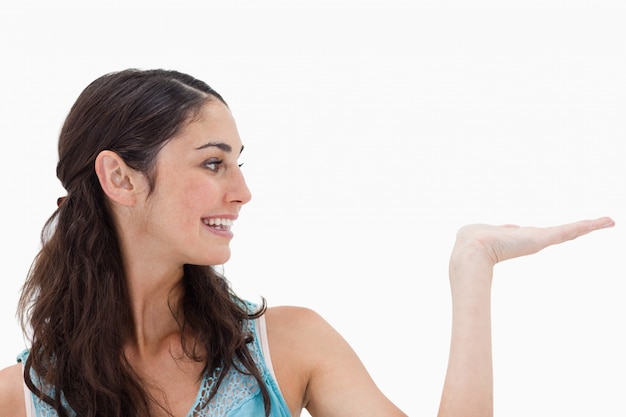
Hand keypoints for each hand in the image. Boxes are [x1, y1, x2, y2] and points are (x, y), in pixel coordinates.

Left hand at [451, 216, 614, 268]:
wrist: (472, 250)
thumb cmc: (472, 241)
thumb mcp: (482, 231)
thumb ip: (490, 230)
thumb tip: (501, 229)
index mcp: (519, 237)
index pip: (539, 233)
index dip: (552, 233)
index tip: (566, 232)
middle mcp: (532, 239)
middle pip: (560, 233)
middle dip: (580, 229)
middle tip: (602, 223)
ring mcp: (539, 240)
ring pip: (568, 231)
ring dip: (589, 226)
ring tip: (608, 221)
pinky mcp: (543, 239)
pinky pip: (570, 230)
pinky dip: (587, 226)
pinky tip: (604, 222)